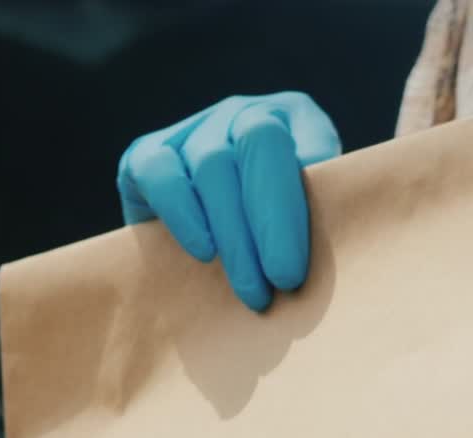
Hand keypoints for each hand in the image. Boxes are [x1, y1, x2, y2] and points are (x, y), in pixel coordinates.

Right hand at [117, 92, 340, 310]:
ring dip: (233, 237)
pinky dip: (181, 214)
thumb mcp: (312, 215)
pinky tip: (203, 252)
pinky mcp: (146, 155)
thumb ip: (321, 211)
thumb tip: (326, 238)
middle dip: (267, 224)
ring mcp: (193, 129)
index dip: (290, 206)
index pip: (293, 144)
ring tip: (250, 291)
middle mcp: (242, 112)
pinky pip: (159, 173)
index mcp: (291, 117)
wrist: (215, 243)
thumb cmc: (279, 237)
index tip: (293, 270)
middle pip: (254, 146)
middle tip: (279, 285)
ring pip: (211, 167)